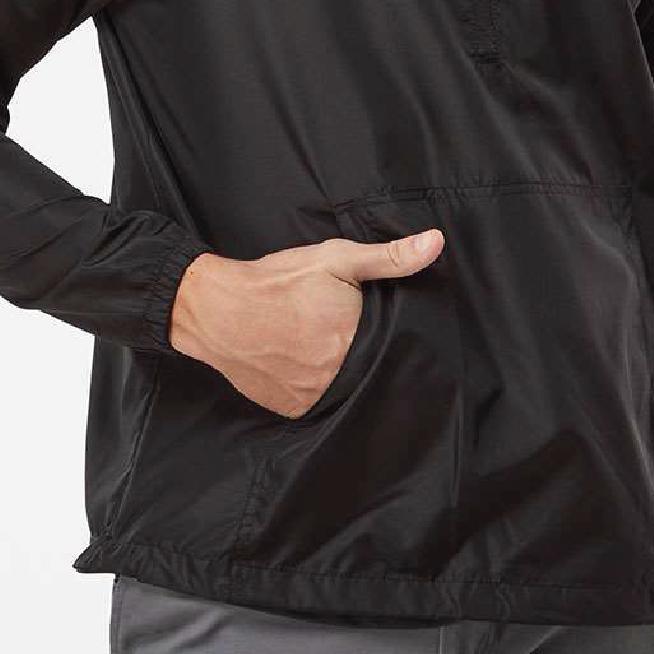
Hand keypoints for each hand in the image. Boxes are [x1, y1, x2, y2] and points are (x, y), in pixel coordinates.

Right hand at [168, 228, 444, 415]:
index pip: (392, 343)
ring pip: (346, 387)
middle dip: (361, 349)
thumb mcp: (336, 259)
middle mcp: (339, 376)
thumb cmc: (278, 282)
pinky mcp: (293, 410)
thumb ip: (389, 256)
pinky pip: (318, 401)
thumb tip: (436, 243)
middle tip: (334, 328)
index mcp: (356, 338)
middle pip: (369, 366)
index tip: (367, 320)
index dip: (384, 331)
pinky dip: (316, 385)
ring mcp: (315, 398)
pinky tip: (303, 362)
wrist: (217, 311)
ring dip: (340, 370)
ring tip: (318, 344)